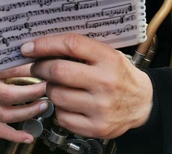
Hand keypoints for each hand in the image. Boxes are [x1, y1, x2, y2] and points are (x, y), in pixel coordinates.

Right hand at [0, 64, 46, 143]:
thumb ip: (10, 58)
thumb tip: (36, 55)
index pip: (10, 70)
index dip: (30, 70)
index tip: (46, 68)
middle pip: (9, 95)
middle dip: (32, 94)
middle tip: (47, 89)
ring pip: (6, 115)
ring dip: (28, 113)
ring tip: (43, 106)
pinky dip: (15, 136)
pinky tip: (29, 137)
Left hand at [21, 33, 152, 138]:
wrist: (143, 103)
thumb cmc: (120, 75)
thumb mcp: (109, 55)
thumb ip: (83, 50)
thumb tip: (44, 46)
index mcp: (109, 58)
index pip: (71, 44)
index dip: (45, 44)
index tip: (29, 47)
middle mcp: (105, 82)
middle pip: (58, 71)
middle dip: (40, 68)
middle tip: (37, 67)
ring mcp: (101, 107)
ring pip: (56, 95)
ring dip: (50, 89)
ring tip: (58, 86)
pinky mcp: (96, 127)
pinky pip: (62, 117)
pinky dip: (60, 109)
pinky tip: (69, 103)